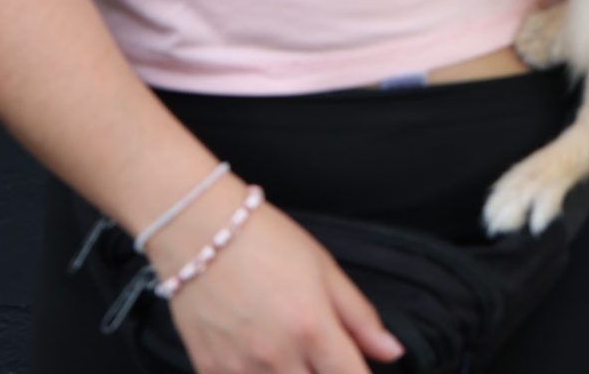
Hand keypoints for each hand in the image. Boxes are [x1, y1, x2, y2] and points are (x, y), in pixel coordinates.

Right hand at [161, 197, 402, 372]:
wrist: (196, 228)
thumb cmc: (263, 239)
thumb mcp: (322, 267)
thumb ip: (359, 316)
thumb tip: (392, 352)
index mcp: (313, 327)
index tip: (356, 370)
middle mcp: (278, 354)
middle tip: (321, 359)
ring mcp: (241, 366)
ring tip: (292, 359)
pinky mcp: (210, 370)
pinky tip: (259, 363)